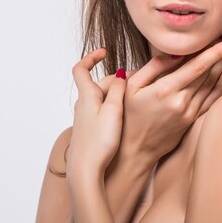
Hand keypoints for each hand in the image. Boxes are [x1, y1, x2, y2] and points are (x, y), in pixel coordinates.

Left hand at [66, 48, 126, 179]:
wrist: (86, 171)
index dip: (91, 57)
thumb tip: (120, 73)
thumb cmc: (99, 142)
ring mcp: (86, 117)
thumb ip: (117, 89)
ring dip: (119, 94)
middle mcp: (84, 104)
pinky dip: (116, 106)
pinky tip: (129, 116)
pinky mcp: (90, 129)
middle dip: (118, 80)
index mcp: (87, 96)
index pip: (81, 68)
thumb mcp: (113, 111)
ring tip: (138, 98)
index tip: (104, 51)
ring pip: (104, 97)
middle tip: (140, 82)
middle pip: (101, 83)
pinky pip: (104, 110)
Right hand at [107, 38, 221, 163]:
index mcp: (165, 90)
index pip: (197, 66)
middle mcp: (181, 102)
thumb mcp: (132, 87)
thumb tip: (175, 53)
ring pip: (213, 85)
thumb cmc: (128, 116)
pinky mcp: (192, 120)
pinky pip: (212, 100)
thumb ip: (153, 67)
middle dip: (221, 54)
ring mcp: (189, 113)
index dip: (215, 51)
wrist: (133, 150)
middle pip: (209, 74)